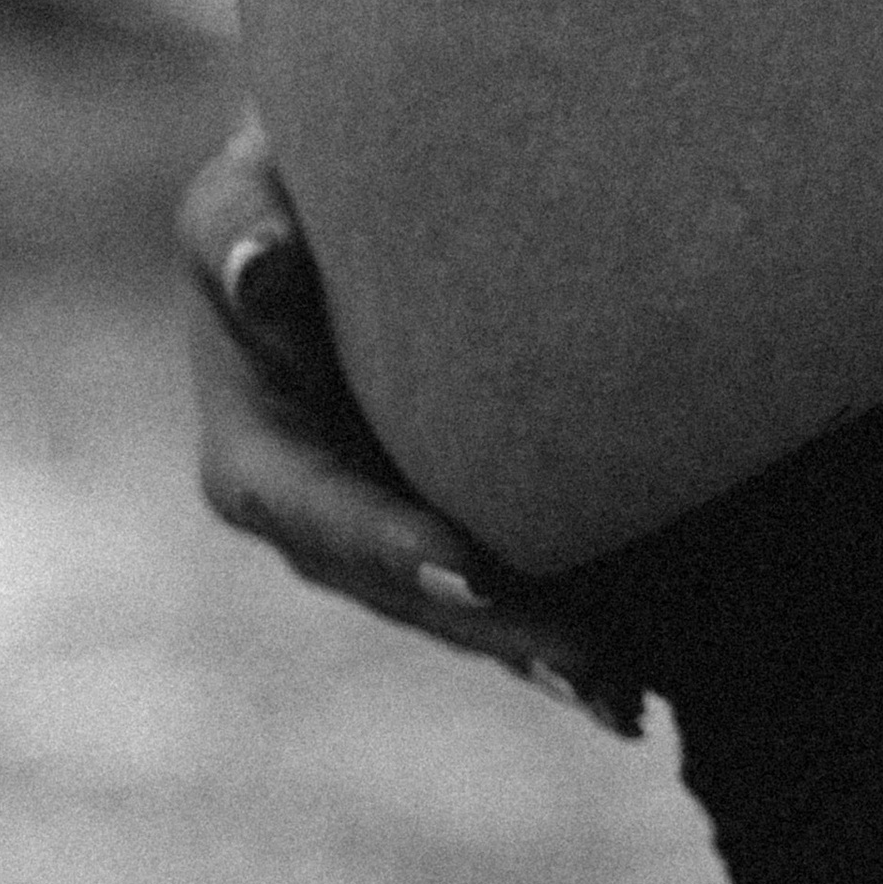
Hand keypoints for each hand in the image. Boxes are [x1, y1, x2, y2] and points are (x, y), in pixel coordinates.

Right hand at [177, 115, 643, 725]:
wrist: (349, 205)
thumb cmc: (283, 188)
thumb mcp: (243, 194)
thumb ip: (237, 227)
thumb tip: (259, 267)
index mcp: (256, 463)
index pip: (322, 520)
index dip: (391, 547)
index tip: (468, 566)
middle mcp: (323, 524)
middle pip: (409, 590)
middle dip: (496, 629)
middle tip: (589, 657)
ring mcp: (390, 536)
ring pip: (467, 612)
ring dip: (544, 657)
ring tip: (630, 695)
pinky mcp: (454, 528)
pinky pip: (509, 591)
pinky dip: (571, 632)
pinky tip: (644, 684)